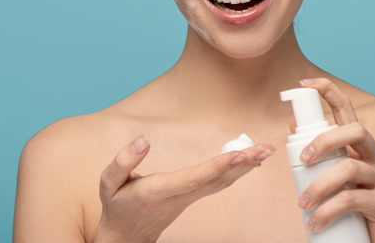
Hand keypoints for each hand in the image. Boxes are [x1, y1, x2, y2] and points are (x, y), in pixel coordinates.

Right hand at [95, 136, 274, 242]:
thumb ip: (123, 161)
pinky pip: (220, 183)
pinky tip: (250, 161)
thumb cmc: (117, 206)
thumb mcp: (108, 183)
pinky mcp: (194, 196)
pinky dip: (237, 171)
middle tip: (266, 148)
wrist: (125, 235)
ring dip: (246, 166)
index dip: (219, 165)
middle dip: (243, 163)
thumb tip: (143, 140)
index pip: (195, 177)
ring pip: (223, 182)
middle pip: (217, 179)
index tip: (239, 154)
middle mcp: (181, 195)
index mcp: (160, 190)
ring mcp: (190, 198)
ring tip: (265, 151)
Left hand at [296, 78, 374, 242]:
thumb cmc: (344, 204)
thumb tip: (293, 123)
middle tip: (301, 159)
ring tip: (302, 204)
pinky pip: (351, 200)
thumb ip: (314, 152)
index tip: (302, 84)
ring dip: (319, 185)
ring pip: (350, 167)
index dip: (327, 90)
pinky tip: (315, 222)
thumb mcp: (327, 174)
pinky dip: (327, 211)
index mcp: (359, 145)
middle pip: (356, 130)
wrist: (367, 241)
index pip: (347, 108)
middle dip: (325, 139)